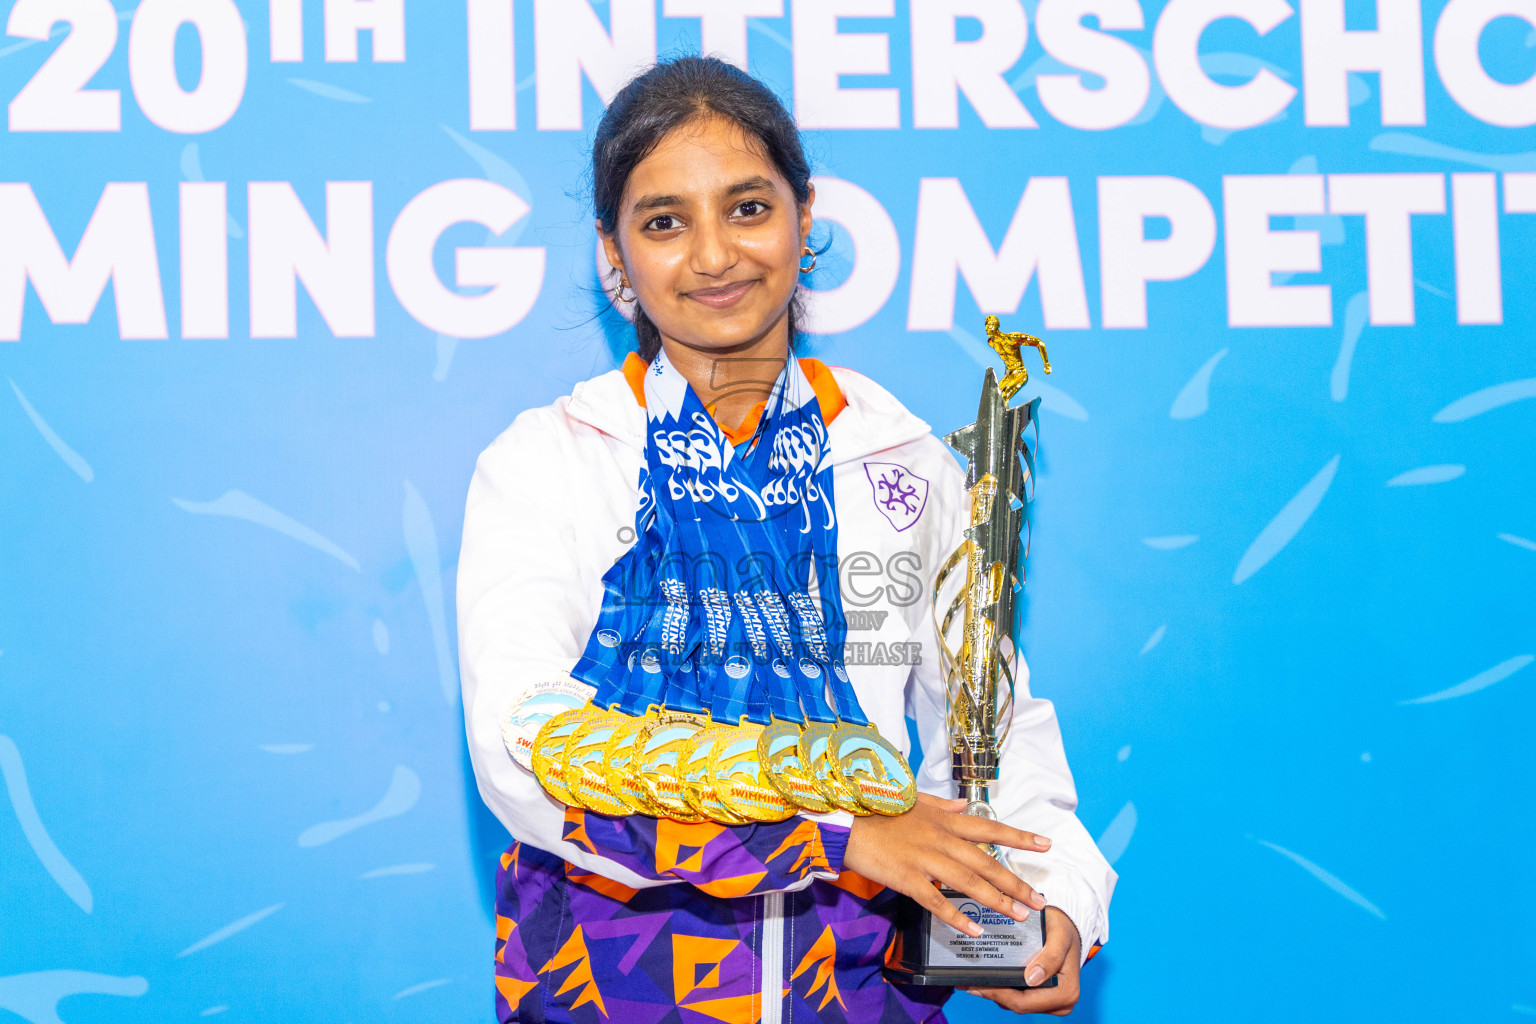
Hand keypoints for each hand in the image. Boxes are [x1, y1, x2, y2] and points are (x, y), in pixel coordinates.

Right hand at [842, 794, 1051, 937]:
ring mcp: (925, 859)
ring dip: (996, 900)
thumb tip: (963, 805)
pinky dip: (956, 917)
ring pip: (968, 883)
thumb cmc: (879, 810)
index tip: (1045, 845)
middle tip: (1038, 899)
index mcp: (945, 820)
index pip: (990, 829)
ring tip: (1018, 915)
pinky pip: (936, 901)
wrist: (847, 821)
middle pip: (986, 862)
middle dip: (1015, 882)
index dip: (1019, 837)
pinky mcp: (907, 878)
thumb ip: (942, 805)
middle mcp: (941, 839)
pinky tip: (974, 930)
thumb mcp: (915, 801)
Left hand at [965, 907, 1081, 1014]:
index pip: (1026, 1002)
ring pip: (1015, 1003)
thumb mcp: (1059, 937)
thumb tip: (1033, 978)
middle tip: (969, 983)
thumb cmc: (1062, 929)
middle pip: (1018, 1005)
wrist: (1066, 926)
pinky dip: (1002, 988)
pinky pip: (1018, 997)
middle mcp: (1060, 1003)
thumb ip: (1050, 957)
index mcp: (1066, 992)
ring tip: (973, 979)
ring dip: (995, 991)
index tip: (979, 983)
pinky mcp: (1040, 997)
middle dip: (993, 993)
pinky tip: (986, 978)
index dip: (1000, 994)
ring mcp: (1049, 1002)